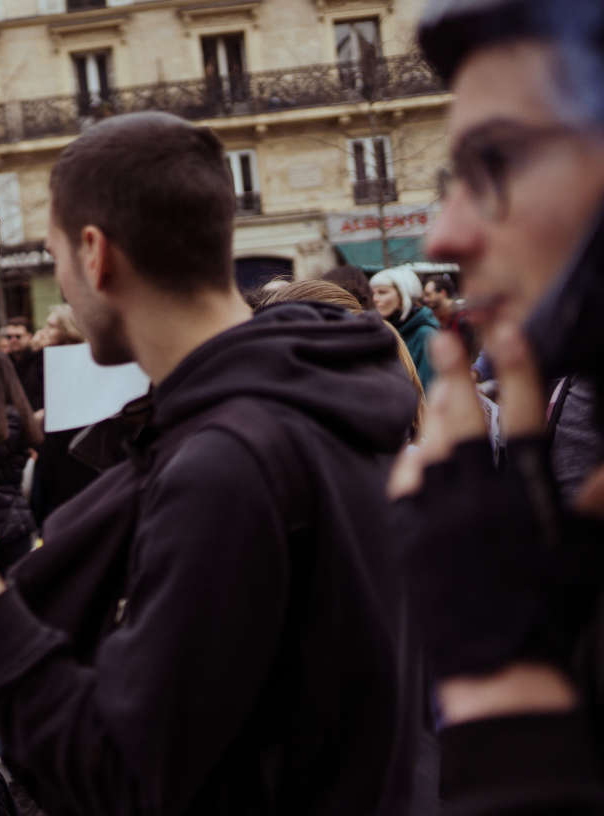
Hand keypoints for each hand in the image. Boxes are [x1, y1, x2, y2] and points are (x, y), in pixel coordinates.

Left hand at [391, 322, 603, 679]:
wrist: (499, 659)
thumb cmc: (549, 602)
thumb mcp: (580, 546)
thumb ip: (585, 501)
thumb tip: (592, 475)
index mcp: (525, 490)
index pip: (521, 413)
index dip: (517, 367)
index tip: (508, 330)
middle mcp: (477, 492)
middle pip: (463, 416)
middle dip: (456, 368)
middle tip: (447, 332)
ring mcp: (436, 509)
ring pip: (431, 442)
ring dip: (435, 409)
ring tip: (438, 381)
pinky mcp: (409, 531)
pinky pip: (404, 481)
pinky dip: (412, 460)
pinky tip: (418, 448)